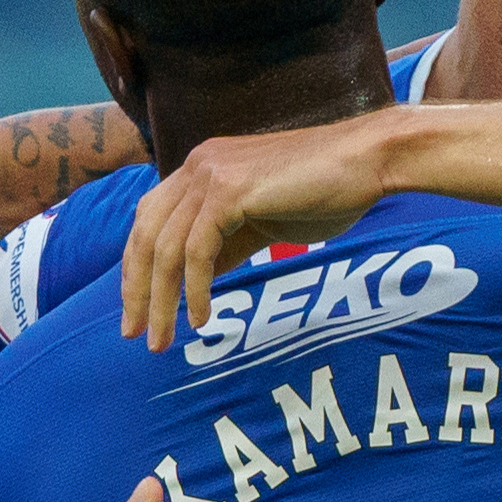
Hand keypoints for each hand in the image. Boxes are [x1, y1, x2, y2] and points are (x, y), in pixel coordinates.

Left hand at [120, 112, 403, 351]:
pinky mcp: (231, 190)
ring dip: (161, 300)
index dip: (136, 267)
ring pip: (167, 248)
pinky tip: (201, 319)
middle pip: (146, 235)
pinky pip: (197, 251)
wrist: (367, 161)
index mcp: (200, 167)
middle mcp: (197, 165)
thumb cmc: (325, 191)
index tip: (136, 309)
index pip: (148, 220)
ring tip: (163, 340)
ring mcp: (211, 174)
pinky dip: (194, 290)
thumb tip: (192, 281)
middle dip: (137, 290)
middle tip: (134, 334)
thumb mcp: (261, 222)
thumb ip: (224, 244)